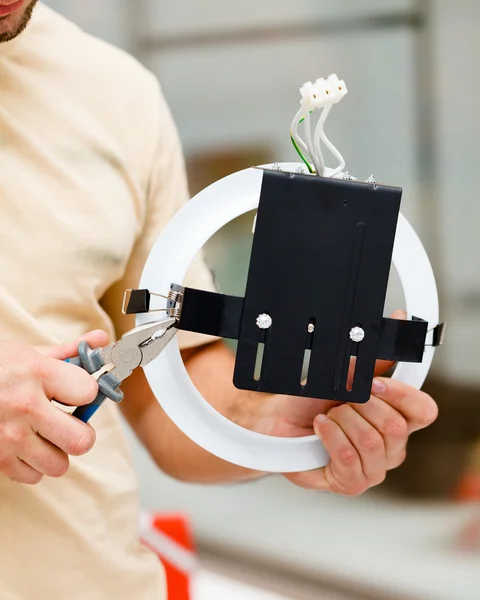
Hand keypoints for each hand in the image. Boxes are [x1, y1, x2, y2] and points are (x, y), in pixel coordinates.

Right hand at [0, 330, 108, 483]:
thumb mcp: (27, 353)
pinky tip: (25, 446)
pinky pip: (32, 476)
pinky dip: (32, 465)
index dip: (87, 392)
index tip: (78, 392)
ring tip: (45, 436)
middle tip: (70, 424)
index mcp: (36, 372)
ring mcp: (8, 436)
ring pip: (59, 464)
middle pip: (81, 440)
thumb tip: (101, 339)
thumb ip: (69, 351)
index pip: (88, 392)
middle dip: (81, 433)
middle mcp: (24, 405)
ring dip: (56, 452)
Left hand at [260, 311, 438, 495]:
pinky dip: (329, 435)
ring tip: (327, 416)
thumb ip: (375, 357)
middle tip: (340, 400)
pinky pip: (348, 457)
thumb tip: (399, 318)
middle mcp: (393, 446)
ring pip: (371, 441)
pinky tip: (320, 428)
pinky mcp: (352, 482)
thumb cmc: (313, 399)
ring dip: (341, 421)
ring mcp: (374, 467)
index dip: (401, 395)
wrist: (280, 419)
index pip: (424, 411)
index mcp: (398, 418)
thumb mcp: (344, 374)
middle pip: (395, 426)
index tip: (374, 383)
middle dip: (360, 406)